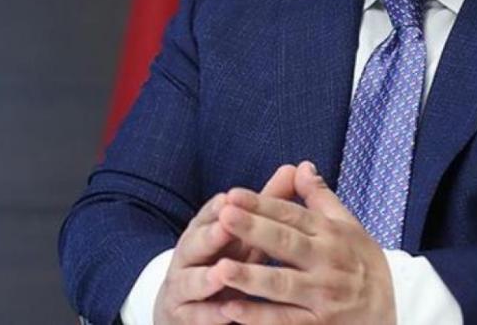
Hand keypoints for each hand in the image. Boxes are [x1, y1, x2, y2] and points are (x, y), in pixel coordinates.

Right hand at [153, 165, 297, 323]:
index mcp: (204, 230)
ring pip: (192, 280)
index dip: (218, 207)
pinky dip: (209, 314)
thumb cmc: (228, 259)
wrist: (190, 304)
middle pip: (197, 242)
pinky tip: (226, 313)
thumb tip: (294, 168)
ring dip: (206, 277)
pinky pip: (196, 316)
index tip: (231, 196)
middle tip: (225, 225)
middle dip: (212, 233)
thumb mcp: (246, 234)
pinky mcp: (184, 315)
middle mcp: (189, 255)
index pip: (209, 215)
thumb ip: (267, 204)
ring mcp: (182, 286)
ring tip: (222, 272)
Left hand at [212, 161, 395, 324]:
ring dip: (251, 277)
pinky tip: (233, 309)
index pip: (292, 215)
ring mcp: (323, 297)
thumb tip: (301, 166)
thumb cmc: (365, 265)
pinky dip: (259, 317)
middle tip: (224, 216)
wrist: (395, 312)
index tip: (233, 195)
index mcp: (330, 234)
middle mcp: (327, 263)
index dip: (262, 205)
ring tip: (221, 268)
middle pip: (286, 244)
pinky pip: (285, 321)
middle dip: (254, 230)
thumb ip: (321, 198)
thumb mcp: (350, 226)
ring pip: (282, 286)